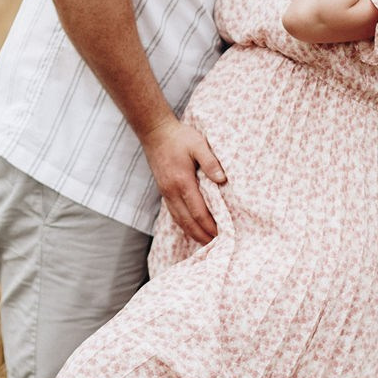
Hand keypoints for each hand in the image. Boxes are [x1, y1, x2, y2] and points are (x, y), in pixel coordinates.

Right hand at [140, 116, 226, 244]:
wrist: (155, 132)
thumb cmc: (179, 137)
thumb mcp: (198, 144)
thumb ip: (210, 162)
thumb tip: (222, 179)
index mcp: (182, 182)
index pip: (198, 212)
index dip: (210, 226)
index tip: (223, 235)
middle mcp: (171, 191)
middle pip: (187, 222)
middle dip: (202, 235)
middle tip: (218, 246)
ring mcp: (165, 192)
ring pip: (179, 220)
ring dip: (192, 233)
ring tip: (206, 242)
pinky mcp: (163, 190)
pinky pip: (174, 213)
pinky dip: (184, 224)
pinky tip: (192, 228)